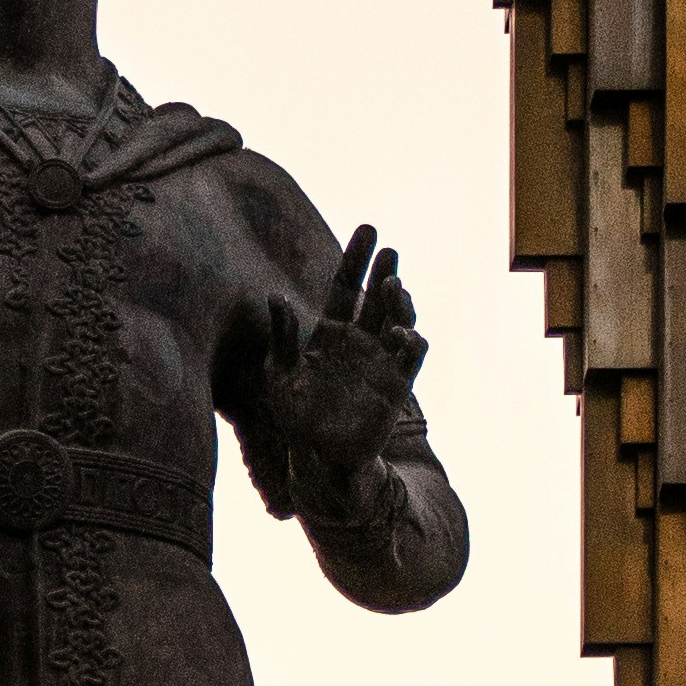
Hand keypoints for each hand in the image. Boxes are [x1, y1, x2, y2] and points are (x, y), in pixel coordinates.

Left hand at [261, 223, 427, 507]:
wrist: (320, 456)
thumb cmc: (296, 415)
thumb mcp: (280, 375)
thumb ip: (282, 337)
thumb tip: (274, 297)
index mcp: (330, 332)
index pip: (345, 286)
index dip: (356, 258)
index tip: (369, 229)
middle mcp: (359, 340)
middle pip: (375, 297)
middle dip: (383, 271)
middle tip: (389, 249)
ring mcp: (380, 360)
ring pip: (398, 319)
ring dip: (399, 301)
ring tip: (393, 285)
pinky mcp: (397, 384)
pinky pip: (411, 355)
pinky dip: (411, 339)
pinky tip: (400, 332)